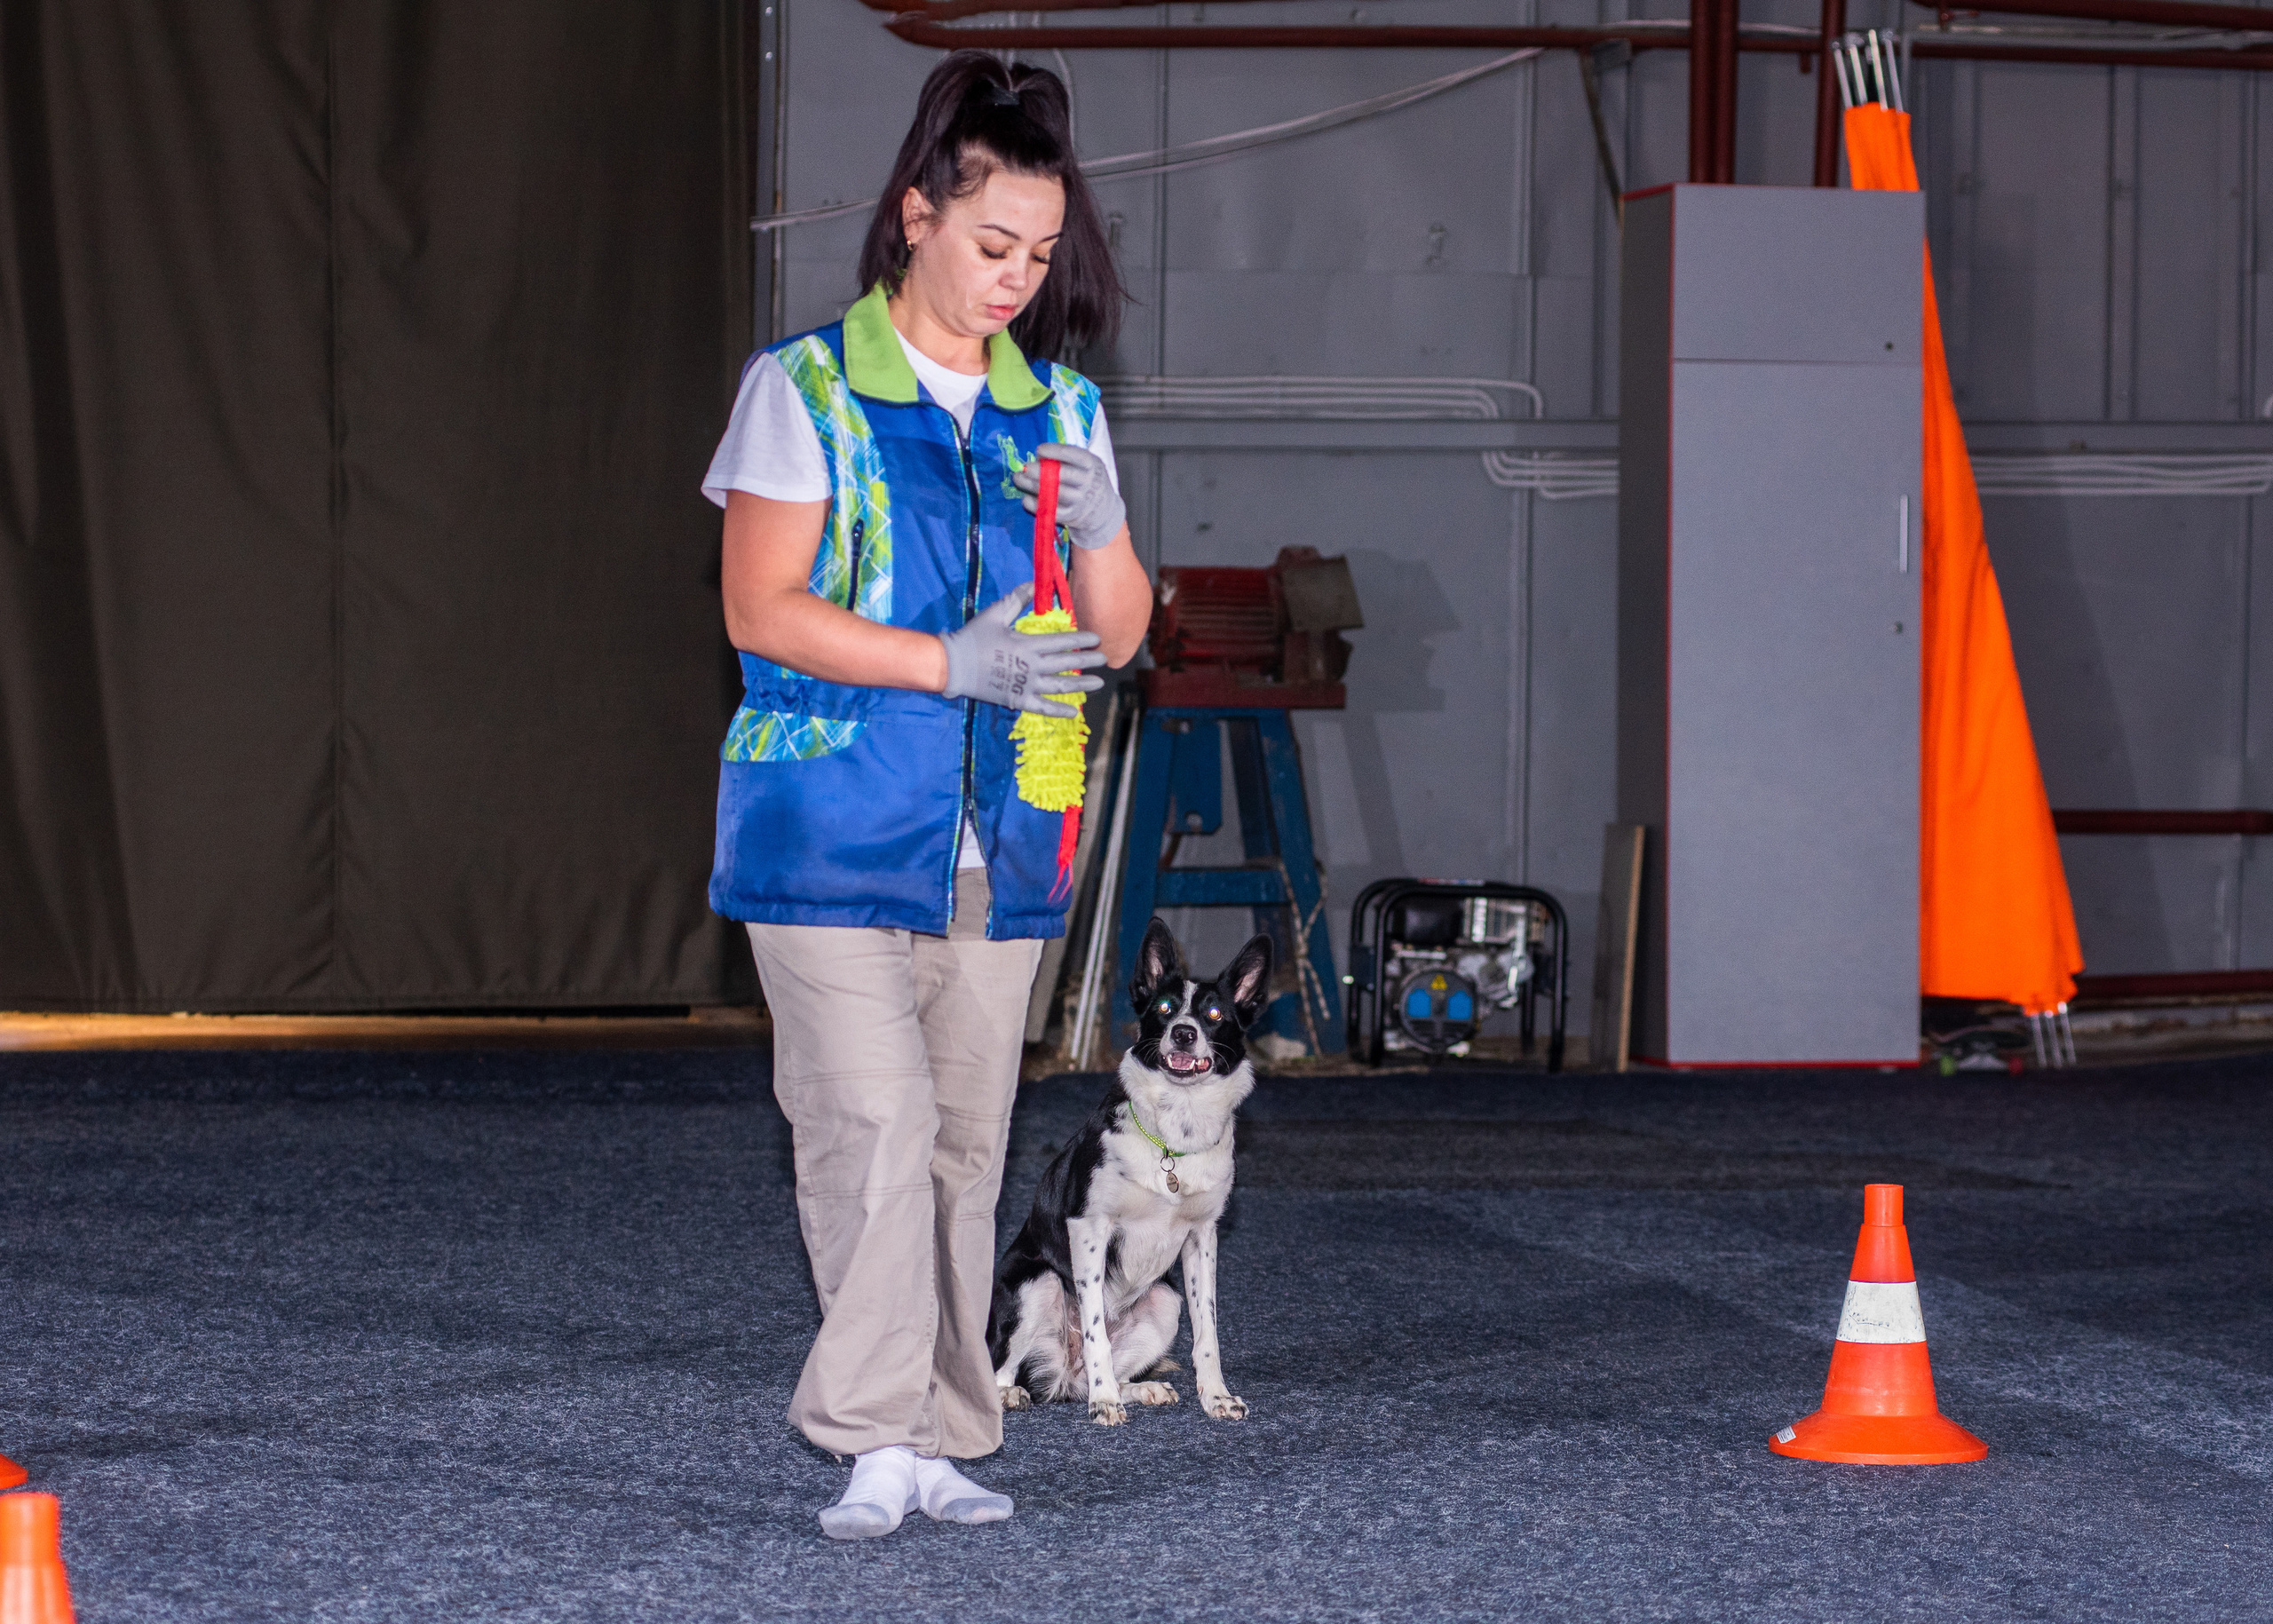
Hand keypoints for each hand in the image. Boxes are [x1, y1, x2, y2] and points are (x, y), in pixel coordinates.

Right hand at [938, 583, 1106, 716]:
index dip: (1082, 640)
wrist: (952, 665)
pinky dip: (1059, 710)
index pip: (1062, 642)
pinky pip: (1043, 707)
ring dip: (1081, 685)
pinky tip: (1074, 711)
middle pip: (1066, 663)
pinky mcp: (1017, 700)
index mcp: (1028, 644)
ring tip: (1099, 683)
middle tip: (1104, 659)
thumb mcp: (995, 613)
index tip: (1097, 639)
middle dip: (1088, 661)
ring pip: (1060, 686)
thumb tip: (1034, 583)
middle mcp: (1032, 666)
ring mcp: (1026, 685)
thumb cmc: (973, 637)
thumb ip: (1017, 599)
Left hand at [1012, 443, 1126, 550]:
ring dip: (1032, 485)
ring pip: (1054, 493)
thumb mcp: (1086, 464)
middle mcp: (1087, 482)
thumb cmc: (1086, 479)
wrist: (1103, 509)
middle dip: (1040, 470)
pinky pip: (1051, 511)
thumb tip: (1038, 457)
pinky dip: (1036, 505)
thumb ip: (1066, 458)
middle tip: (1025, 467)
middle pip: (1062, 475)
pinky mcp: (1071, 516)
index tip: (1039, 450)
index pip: (1073, 454)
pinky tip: (1026, 498)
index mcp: (1091, 464)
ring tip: (1018, 478)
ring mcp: (1080, 501)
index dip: (1054, 451)